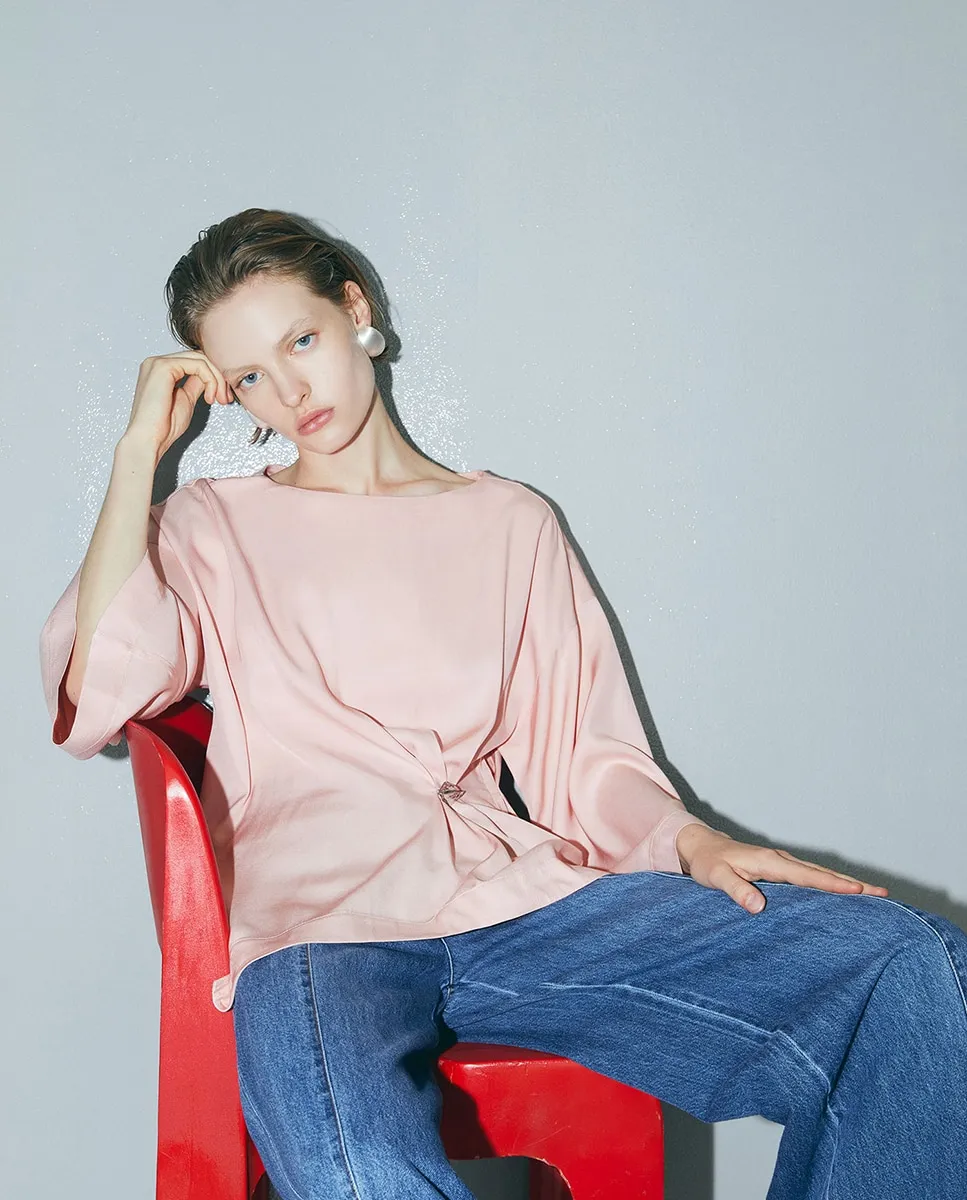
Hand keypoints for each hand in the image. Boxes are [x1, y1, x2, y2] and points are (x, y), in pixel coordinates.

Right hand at [121, 351, 231, 465]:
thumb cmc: (163, 427)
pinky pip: (197, 364)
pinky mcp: (163, 367)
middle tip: (225, 397)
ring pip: (200, 359)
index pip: (194, 361)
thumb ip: (196, 385)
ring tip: (218, 399)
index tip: (223, 396)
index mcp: (160, 370)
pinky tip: (209, 397)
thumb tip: (209, 377)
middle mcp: (157, 363)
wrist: (148, 439)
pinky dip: (210, 379)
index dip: (214, 376)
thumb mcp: (187, 400)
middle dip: (218, 377)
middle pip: (198, 357)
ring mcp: (158, 363)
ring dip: (216, 379)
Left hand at [675, 824, 888, 913]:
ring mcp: (782, 864)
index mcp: (770, 862)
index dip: (833, 885)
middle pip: (823, 874)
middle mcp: (781, 860)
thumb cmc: (708, 863)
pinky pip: (811, 877)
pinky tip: (842, 894)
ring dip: (846, 883)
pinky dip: (830, 884)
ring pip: (820, 875)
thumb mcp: (716, 877)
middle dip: (853, 884)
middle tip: (883, 894)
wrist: (700, 846)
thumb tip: (759, 907)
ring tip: (874, 895)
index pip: (807, 876)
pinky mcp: (780, 870)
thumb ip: (737, 891)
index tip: (859, 892)